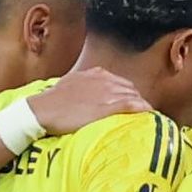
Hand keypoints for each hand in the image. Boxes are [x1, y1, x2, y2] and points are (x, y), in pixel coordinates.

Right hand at [32, 63, 148, 134]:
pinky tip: (149, 113)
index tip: (132, 102)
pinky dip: (142, 108)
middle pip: (130, 89)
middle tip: (142, 112)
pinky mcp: (106, 107)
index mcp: (96, 74)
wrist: (42, 110)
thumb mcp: (69, 85)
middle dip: (137, 99)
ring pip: (133, 96)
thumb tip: (85, 93)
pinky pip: (131, 105)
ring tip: (147, 116)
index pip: (121, 82)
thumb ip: (82, 86)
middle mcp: (104, 80)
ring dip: (141, 105)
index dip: (128, 93)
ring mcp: (106, 93)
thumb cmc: (52, 101)